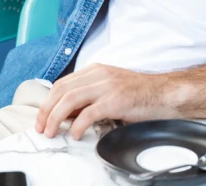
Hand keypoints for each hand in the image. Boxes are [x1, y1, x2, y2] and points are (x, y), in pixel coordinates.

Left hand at [35, 64, 177, 139]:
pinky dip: (77, 125)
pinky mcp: (116, 100)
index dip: (47, 102)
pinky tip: (75, 134)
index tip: (41, 118)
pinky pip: (88, 113)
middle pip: (61, 90)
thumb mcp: (110, 88)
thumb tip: (66, 112)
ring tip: (52, 132)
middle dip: (46, 111)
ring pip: (69, 100)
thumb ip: (89, 96)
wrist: (164, 93)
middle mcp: (99, 74)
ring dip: (55, 118)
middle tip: (42, 128)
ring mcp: (107, 86)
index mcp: (95, 70)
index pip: (62, 83)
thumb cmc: (139, 94)